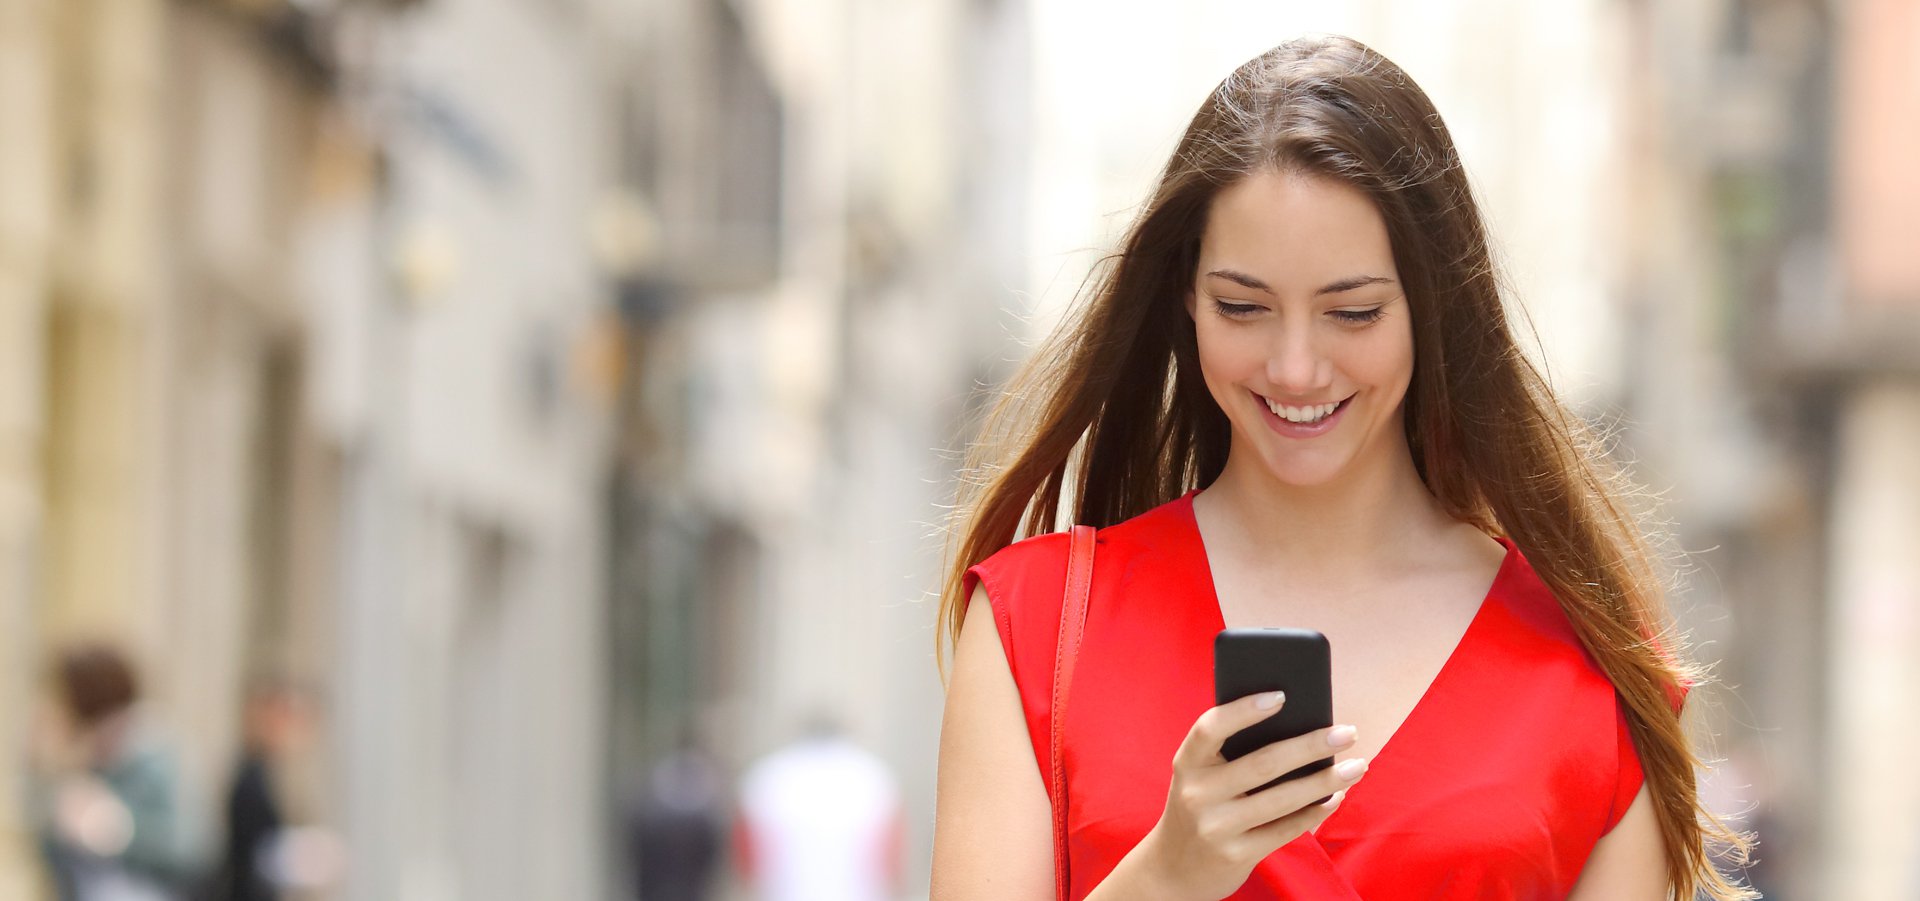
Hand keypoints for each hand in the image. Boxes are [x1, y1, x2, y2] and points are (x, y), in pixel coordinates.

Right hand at [1132, 691, 1367, 900]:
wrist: (1173, 869)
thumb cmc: (1200, 806)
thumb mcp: (1199, 776)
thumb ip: (1230, 752)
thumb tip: (1298, 727)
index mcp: (1186, 763)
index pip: (1211, 727)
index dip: (1245, 710)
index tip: (1282, 696)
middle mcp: (1197, 794)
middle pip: (1264, 763)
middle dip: (1312, 745)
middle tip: (1348, 732)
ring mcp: (1216, 827)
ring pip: (1283, 798)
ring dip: (1326, 780)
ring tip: (1357, 766)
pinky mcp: (1236, 855)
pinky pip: (1286, 829)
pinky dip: (1316, 811)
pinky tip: (1336, 796)